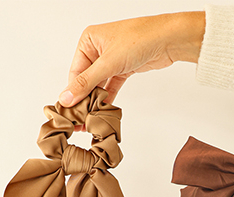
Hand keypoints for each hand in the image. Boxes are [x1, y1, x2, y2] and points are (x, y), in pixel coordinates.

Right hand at [59, 12, 204, 109]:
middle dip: (84, 99)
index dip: (73, 93)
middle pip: (86, 80)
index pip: (75, 72)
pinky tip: (103, 111)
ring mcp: (111, 59)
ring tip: (90, 119)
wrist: (167, 39)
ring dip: (96, 101)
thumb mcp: (108, 63)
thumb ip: (87, 83)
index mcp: (88, 41)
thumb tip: (66, 97)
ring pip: (99, 84)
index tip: (70, 112)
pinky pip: (111, 86)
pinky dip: (108, 98)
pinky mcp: (123, 68)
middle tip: (80, 120)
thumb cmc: (139, 40)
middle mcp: (98, 49)